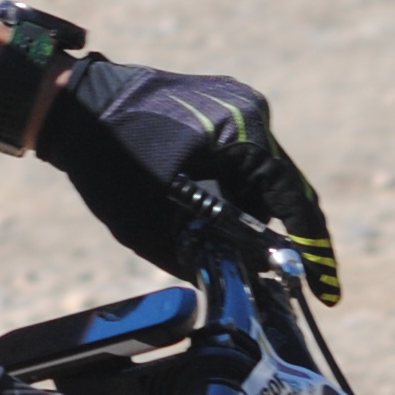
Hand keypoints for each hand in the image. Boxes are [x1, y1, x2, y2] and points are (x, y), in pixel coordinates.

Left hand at [35, 57, 336, 299]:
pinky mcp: (214, 105)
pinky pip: (237, 157)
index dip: (310, 253)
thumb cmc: (108, 158)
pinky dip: (231, 189)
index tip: (325, 292)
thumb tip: (241, 281)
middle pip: (279, 188)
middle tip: (276, 280)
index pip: (295, 201)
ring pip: (258, 174)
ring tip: (231, 249)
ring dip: (250, 212)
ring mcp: (234, 102)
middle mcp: (250, 110)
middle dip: (277, 236)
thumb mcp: (155, 223)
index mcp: (245, 132)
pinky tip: (213, 216)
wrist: (68, 102)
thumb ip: (204, 254)